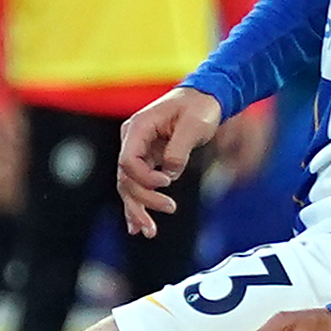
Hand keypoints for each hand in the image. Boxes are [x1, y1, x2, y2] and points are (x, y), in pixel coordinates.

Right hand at [114, 82, 222, 225]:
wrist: (204, 98)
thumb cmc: (199, 107)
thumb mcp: (194, 125)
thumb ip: (179, 149)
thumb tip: (170, 173)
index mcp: (138, 128)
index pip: (128, 161)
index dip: (145, 177)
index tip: (168, 182)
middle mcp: (132, 140)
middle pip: (126, 178)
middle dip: (143, 199)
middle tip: (170, 209)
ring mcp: (138, 151)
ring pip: (129, 186)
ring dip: (138, 209)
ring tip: (149, 231)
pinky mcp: (148, 160)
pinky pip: (137, 185)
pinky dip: (137, 205)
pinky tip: (137, 227)